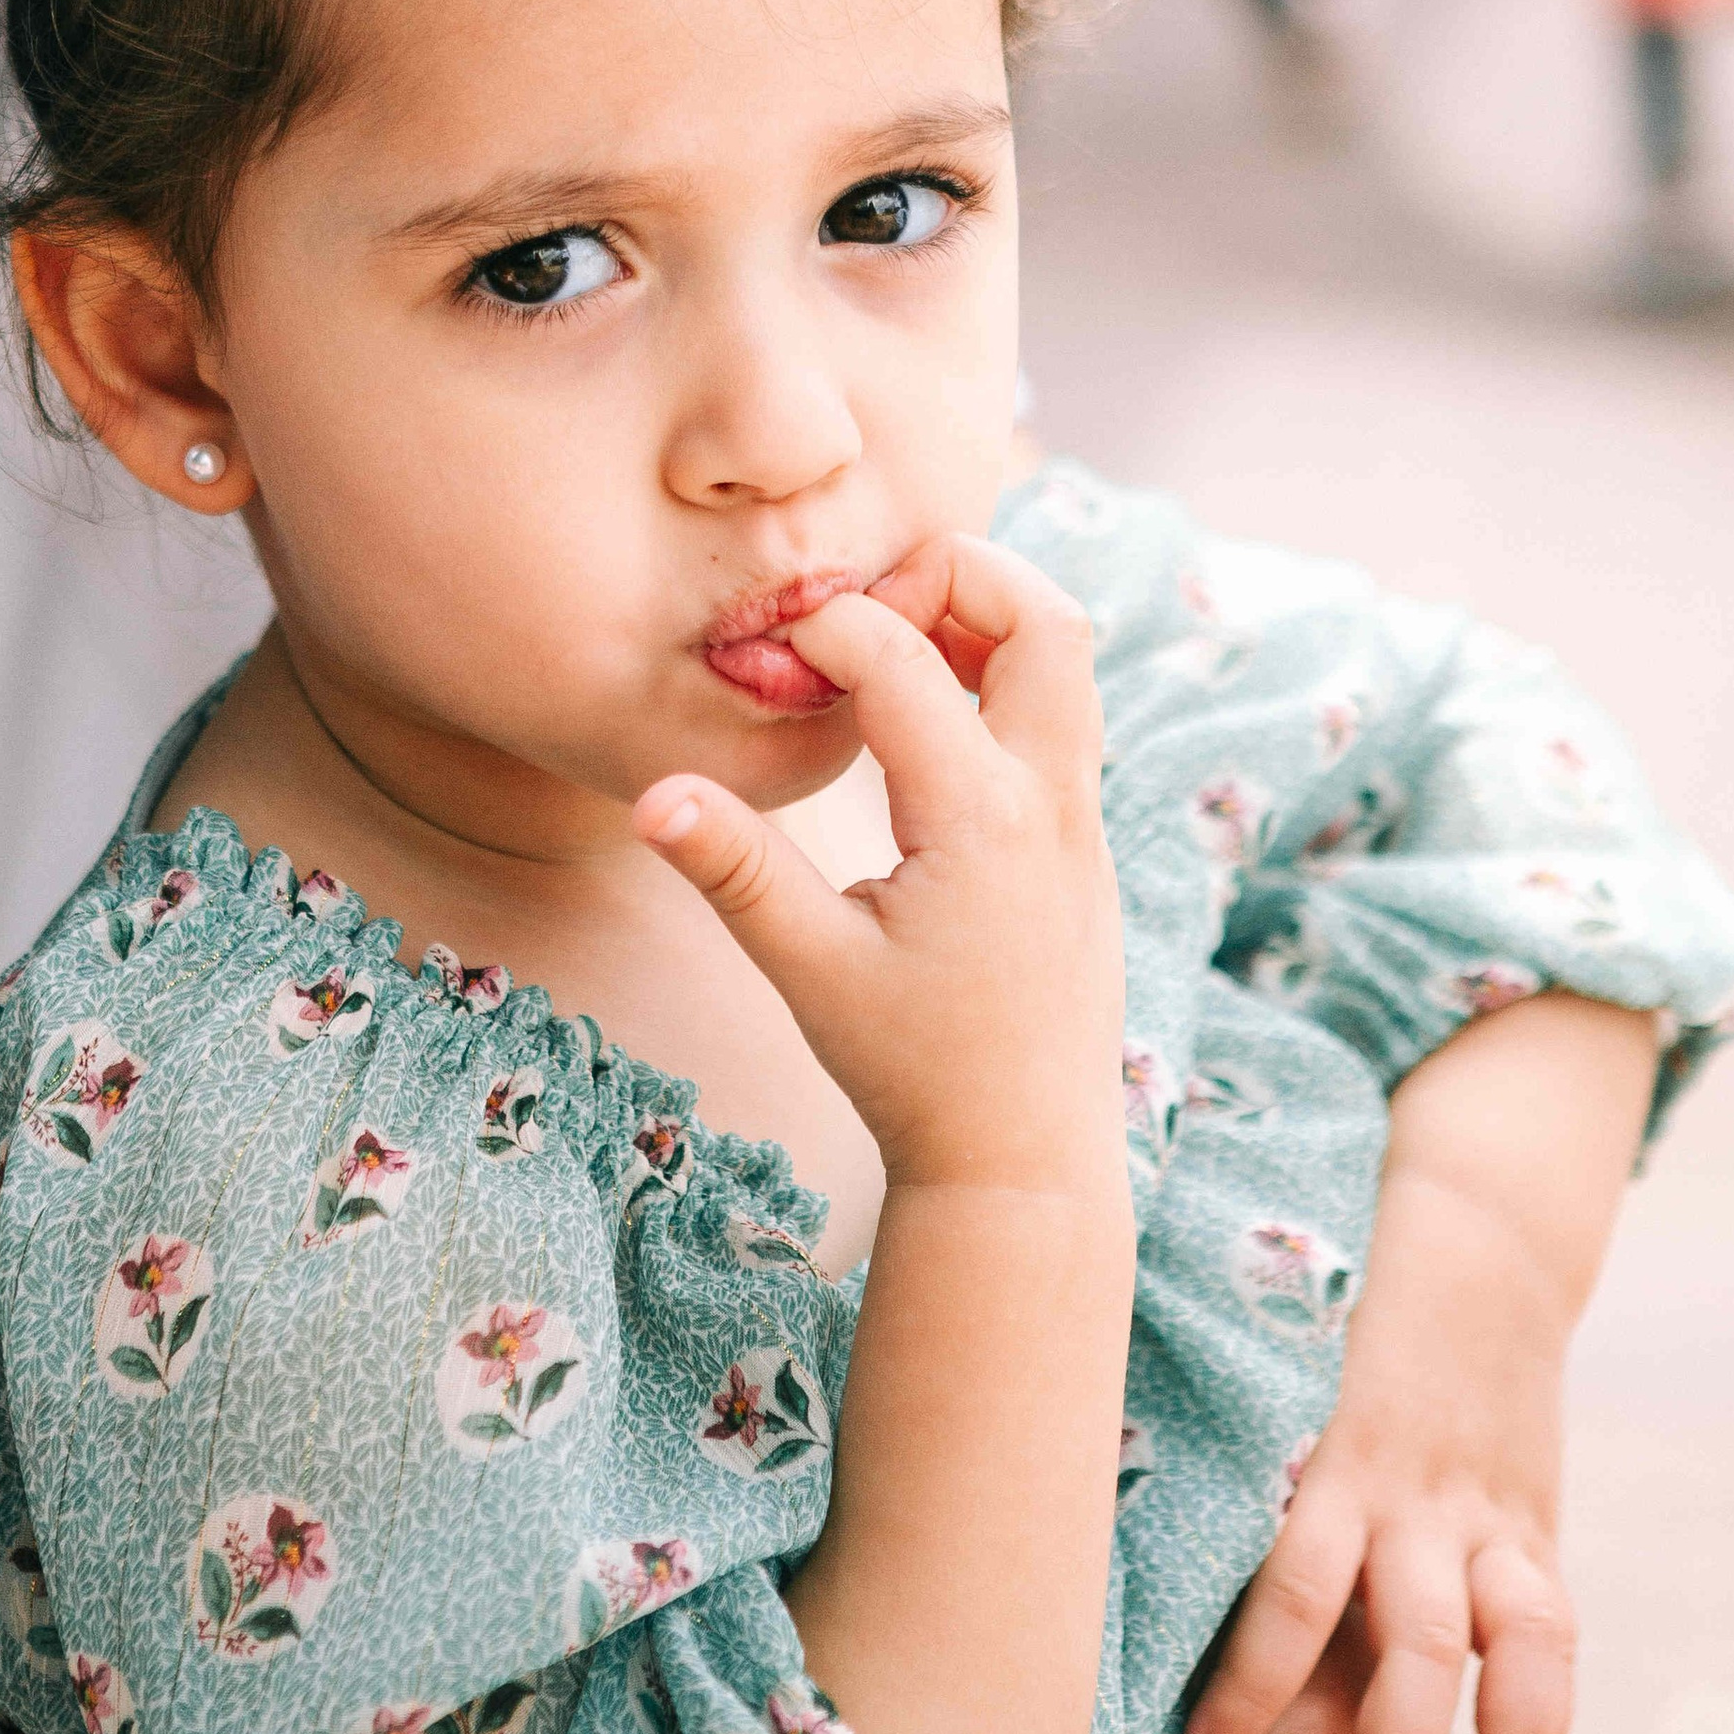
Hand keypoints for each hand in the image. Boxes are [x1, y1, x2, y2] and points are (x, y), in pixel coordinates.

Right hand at [635, 534, 1122, 1192]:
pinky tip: (924, 723)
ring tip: (889, 651)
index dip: (823, 629)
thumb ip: (736, 870)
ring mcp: (1081, 818)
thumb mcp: (810, 971)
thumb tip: (651, 793)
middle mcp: (1050, 801)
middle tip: (865, 607)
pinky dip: (1000, 678)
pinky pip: (1060, 716)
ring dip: (985, 622)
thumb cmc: (913, 1071)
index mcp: (980, 818)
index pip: (902, 657)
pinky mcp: (1082, 840)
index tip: (767, 659)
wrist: (1023, 1159)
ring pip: (1066, 660)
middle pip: (1043, 616)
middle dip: (955, 574)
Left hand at [1184, 992, 1651, 1733]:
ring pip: (1506, 1647)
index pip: (1297, 1585)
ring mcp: (1485, 1522)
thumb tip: (1042, 1491)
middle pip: (1413, 1640)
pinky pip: (1550, 1643)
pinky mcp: (1534, 1537)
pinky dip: (1534, 1732)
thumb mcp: (1266, 1378)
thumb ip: (1194, 1450)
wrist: (1479, 1246)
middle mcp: (1414, 1502)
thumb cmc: (1332, 1323)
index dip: (1256, 1679)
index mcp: (1333, 1463)